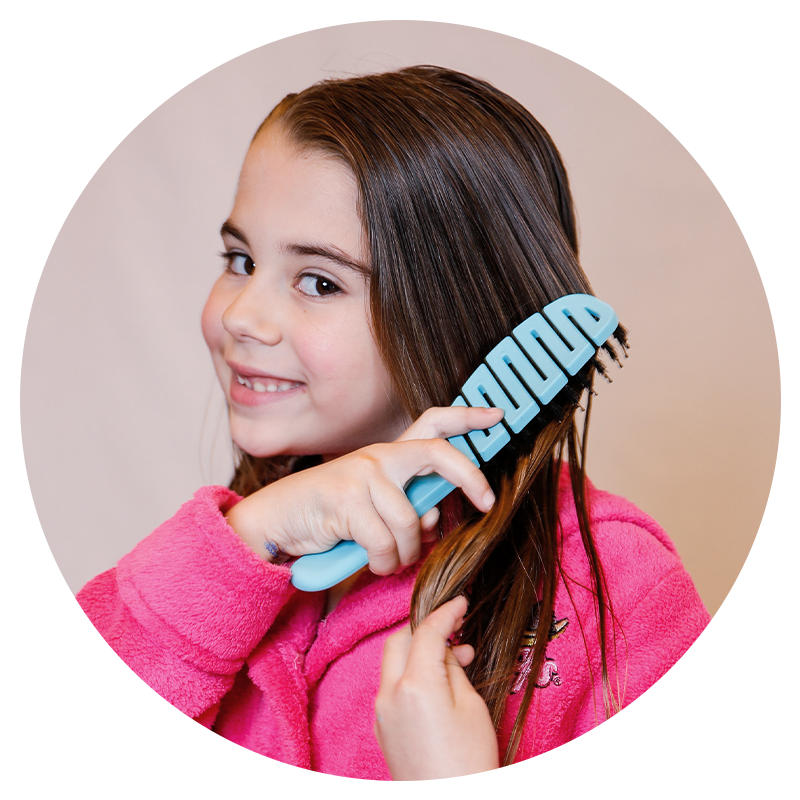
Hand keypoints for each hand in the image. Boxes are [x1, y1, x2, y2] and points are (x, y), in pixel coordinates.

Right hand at [225, 406, 502, 574]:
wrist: (278, 521)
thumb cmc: (329, 516)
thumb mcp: (375, 510)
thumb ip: (408, 509)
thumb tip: (437, 518)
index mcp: (388, 456)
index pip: (431, 424)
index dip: (465, 418)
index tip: (495, 417)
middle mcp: (379, 457)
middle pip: (438, 455)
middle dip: (470, 476)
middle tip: (486, 502)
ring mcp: (362, 474)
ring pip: (410, 521)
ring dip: (405, 552)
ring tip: (388, 558)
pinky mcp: (346, 498)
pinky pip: (384, 542)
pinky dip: (381, 562)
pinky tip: (370, 561)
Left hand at [374, 596, 500, 779]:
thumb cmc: (468, 764)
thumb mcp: (471, 707)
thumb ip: (454, 669)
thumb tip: (447, 651)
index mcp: (415, 685)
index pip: (425, 632)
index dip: (445, 613)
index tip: (461, 602)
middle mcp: (390, 694)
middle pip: (399, 641)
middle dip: (424, 626)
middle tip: (453, 624)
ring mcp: (382, 712)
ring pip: (394, 662)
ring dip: (418, 650)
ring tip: (457, 655)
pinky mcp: (383, 727)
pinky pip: (394, 685)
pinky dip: (412, 673)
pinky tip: (439, 679)